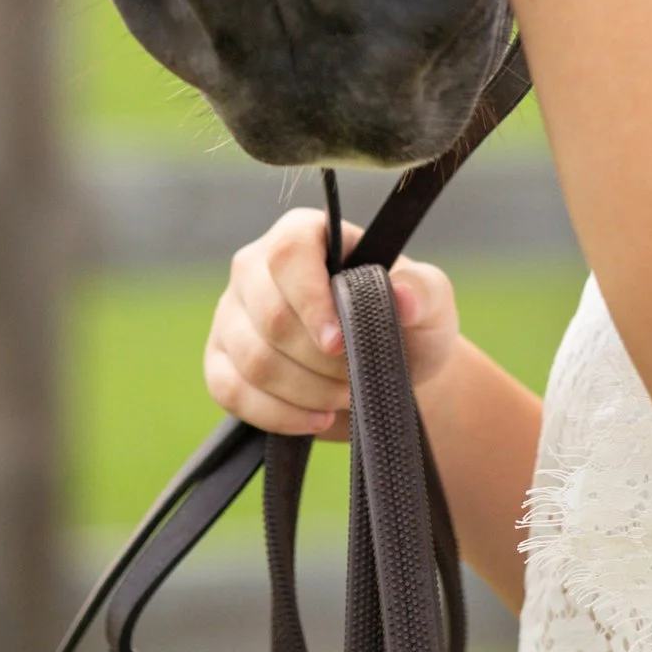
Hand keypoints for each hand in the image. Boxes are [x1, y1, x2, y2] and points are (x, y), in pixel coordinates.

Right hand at [202, 205, 461, 437]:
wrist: (388, 372)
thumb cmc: (407, 324)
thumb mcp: (431, 304)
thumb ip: (423, 291)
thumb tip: (402, 295)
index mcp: (304, 233)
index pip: (288, 254)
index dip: (311, 301)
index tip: (341, 343)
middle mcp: (256, 267)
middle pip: (269, 316)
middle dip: (319, 360)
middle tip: (357, 376)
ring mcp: (232, 314)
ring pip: (252, 359)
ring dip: (305, 390)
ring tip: (345, 396)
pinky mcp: (220, 361)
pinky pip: (230, 391)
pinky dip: (276, 414)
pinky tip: (314, 418)